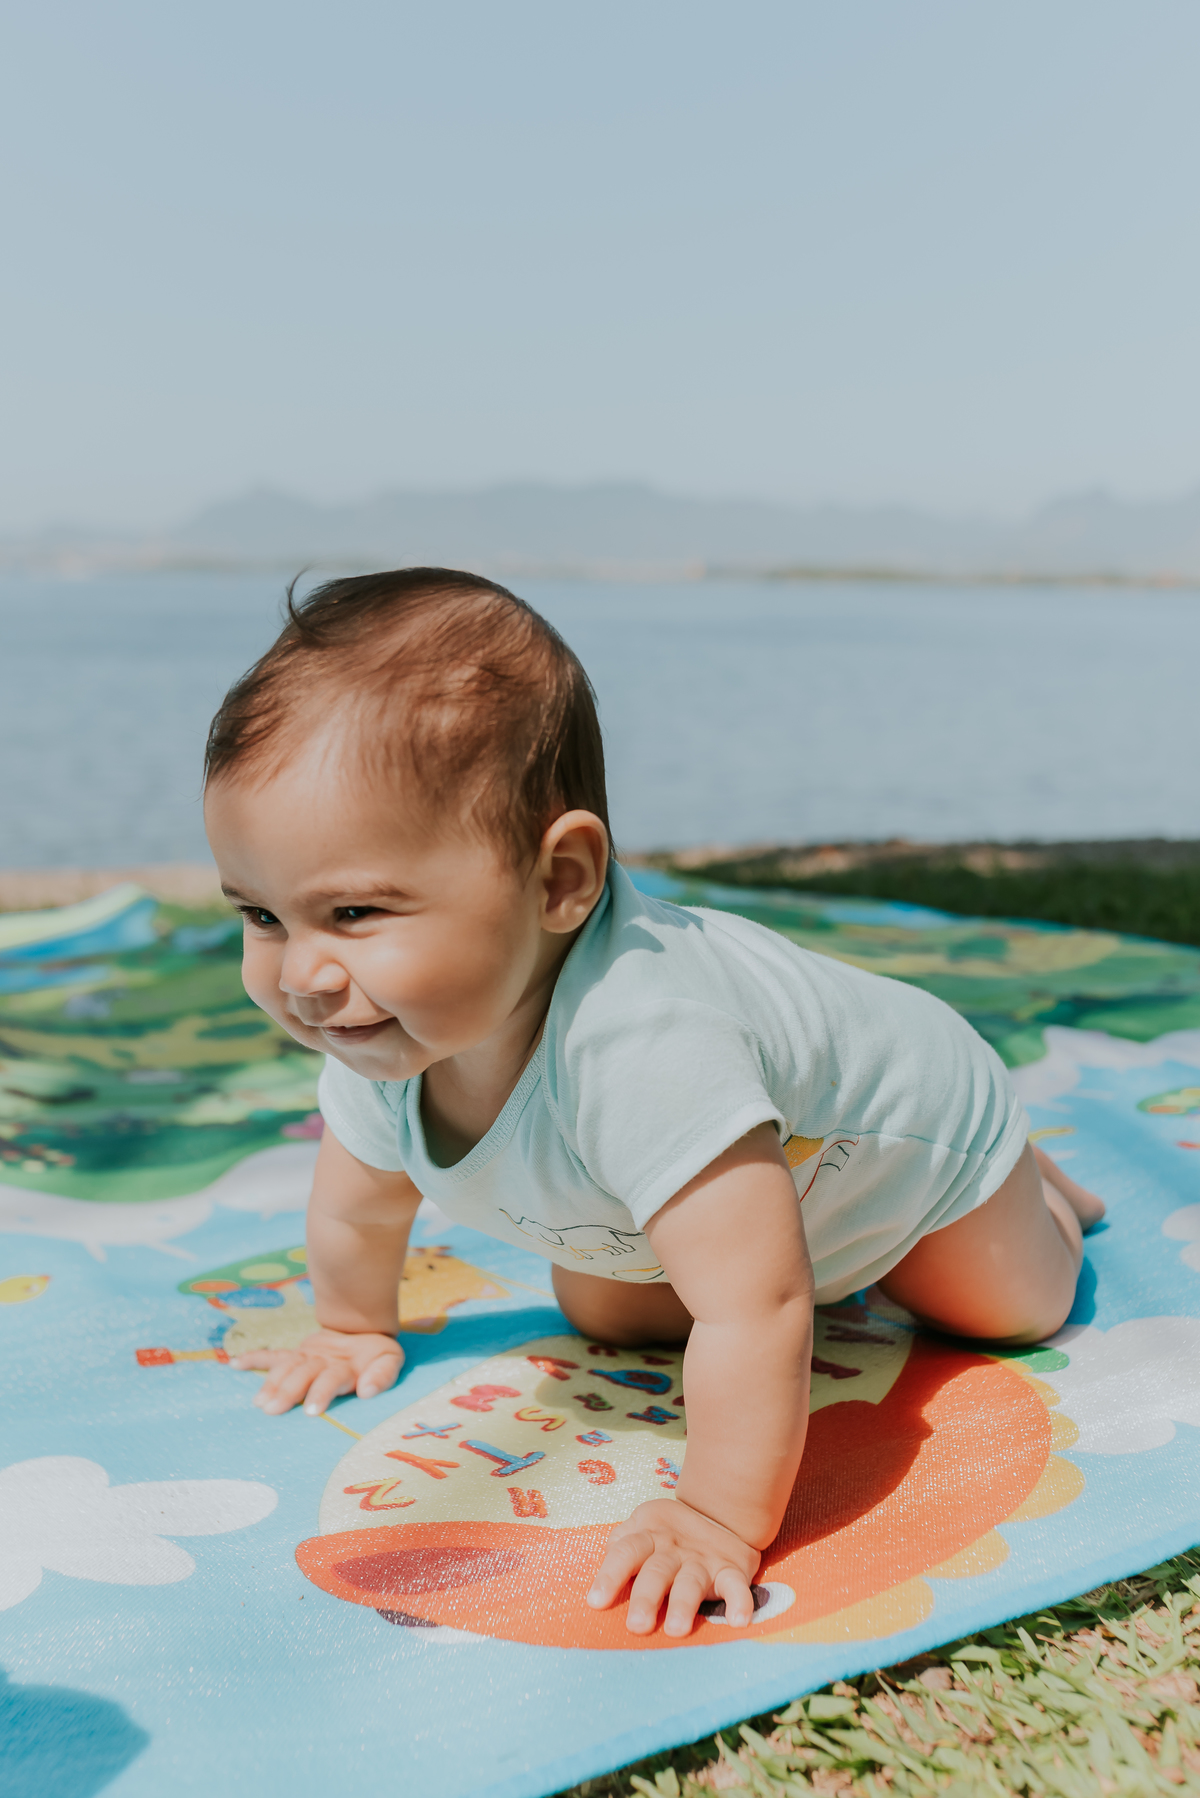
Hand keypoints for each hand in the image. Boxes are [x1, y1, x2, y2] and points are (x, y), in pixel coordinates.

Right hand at [232, 1328, 402, 1415]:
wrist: (363, 1328)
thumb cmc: (376, 1355)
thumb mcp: (391, 1360)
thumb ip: (383, 1375)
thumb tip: (367, 1391)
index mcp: (344, 1365)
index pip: (331, 1379)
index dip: (321, 1393)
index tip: (310, 1411)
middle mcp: (321, 1360)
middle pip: (303, 1374)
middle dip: (288, 1391)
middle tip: (273, 1410)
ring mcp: (306, 1356)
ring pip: (286, 1367)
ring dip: (271, 1383)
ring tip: (260, 1402)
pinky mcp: (295, 1354)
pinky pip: (273, 1355)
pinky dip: (254, 1358)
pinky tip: (235, 1364)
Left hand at [586, 1498, 760, 1636]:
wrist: (720, 1511)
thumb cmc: (668, 1534)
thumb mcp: (641, 1529)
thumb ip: (621, 1548)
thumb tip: (600, 1581)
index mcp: (648, 1536)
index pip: (626, 1552)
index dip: (610, 1576)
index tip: (596, 1602)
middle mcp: (673, 1549)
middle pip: (656, 1571)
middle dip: (646, 1597)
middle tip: (637, 1626)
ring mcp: (703, 1560)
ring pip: (692, 1581)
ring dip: (684, 1604)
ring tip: (676, 1630)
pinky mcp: (731, 1570)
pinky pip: (736, 1585)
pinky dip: (740, 1601)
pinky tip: (738, 1620)